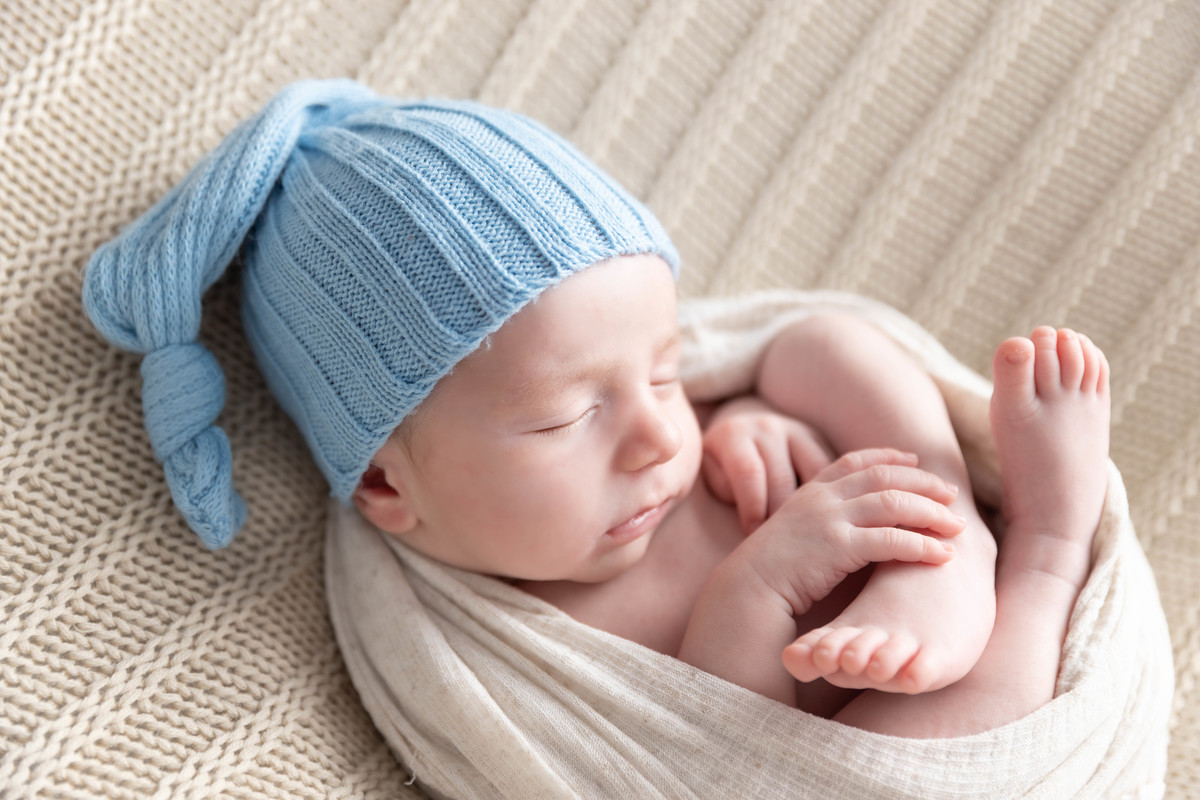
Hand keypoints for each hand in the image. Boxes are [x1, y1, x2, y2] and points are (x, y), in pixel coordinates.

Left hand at [702, 397, 834, 531]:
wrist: (741, 434)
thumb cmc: (722, 466)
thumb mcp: (709, 471)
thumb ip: (723, 486)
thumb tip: (746, 504)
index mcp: (735, 434)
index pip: (748, 472)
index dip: (752, 507)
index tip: (752, 532)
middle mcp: (767, 429)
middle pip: (781, 478)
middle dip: (780, 516)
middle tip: (779, 542)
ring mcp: (796, 432)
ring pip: (813, 474)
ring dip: (812, 508)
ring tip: (805, 534)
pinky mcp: (818, 441)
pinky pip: (834, 470)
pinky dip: (831, 494)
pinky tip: (827, 517)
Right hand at [731, 448, 963, 615]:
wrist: (747, 590)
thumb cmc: (773, 571)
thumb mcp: (794, 532)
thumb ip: (822, 521)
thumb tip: (855, 526)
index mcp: (811, 490)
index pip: (856, 460)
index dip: (889, 457)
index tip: (916, 461)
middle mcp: (823, 497)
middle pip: (885, 477)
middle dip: (924, 483)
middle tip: (952, 495)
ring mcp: (831, 519)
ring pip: (895, 503)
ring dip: (932, 513)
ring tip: (957, 527)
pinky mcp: (839, 546)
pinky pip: (892, 540)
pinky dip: (922, 545)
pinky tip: (942, 556)